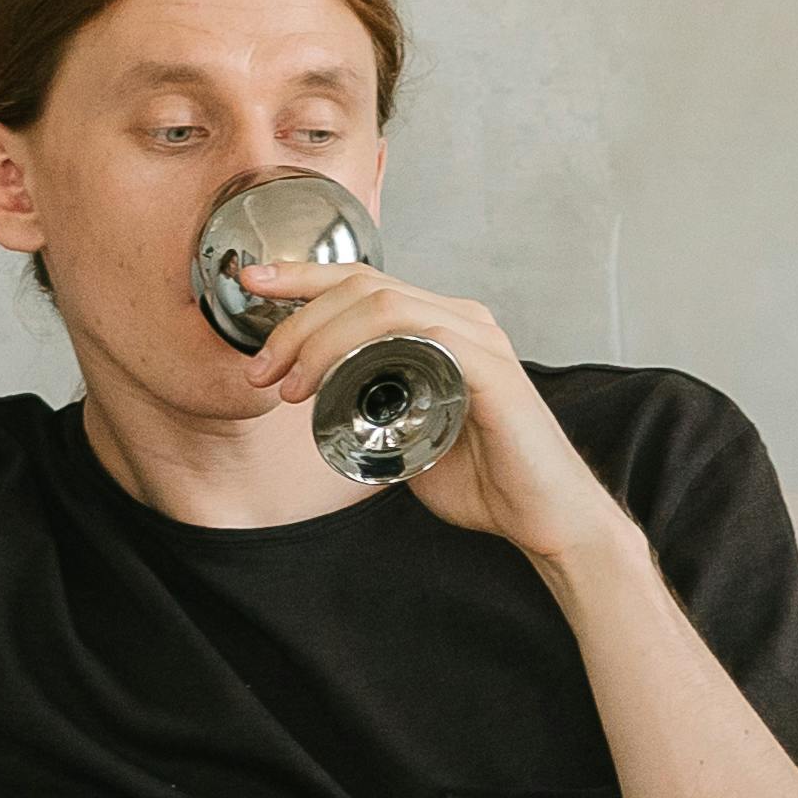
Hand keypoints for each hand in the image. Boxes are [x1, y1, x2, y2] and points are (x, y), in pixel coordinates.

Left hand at [224, 258, 636, 568]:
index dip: (303, 277)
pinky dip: (364, 348)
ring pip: (382, 302)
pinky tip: (334, 386)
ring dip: (320, 337)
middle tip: (260, 370)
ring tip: (289, 386)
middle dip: (296, 319)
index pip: (364, 284)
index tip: (253, 284)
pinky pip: (420, 332)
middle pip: (363, 285)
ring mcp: (476, 338)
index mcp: (440, 328)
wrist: (544, 520)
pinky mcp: (488, 366)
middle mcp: (460, 320)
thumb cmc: (484, 481)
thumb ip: (373, 411)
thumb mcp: (407, 436)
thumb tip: (323, 404)